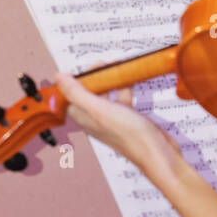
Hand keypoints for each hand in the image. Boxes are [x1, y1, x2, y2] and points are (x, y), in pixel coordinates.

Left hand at [55, 72, 180, 170]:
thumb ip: (77, 93)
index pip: (70, 97)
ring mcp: (112, 118)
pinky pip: (121, 97)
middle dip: (92, 76)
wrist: (157, 152)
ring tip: (114, 66)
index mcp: (85, 118)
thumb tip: (59, 78)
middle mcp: (96, 119)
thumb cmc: (129, 135)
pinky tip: (130, 78)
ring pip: (105, 94)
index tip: (82, 69)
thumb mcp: (100, 109)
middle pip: (87, 93)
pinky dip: (124, 86)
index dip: (73, 81)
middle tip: (102, 64)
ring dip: (108, 79)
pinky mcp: (127, 117)